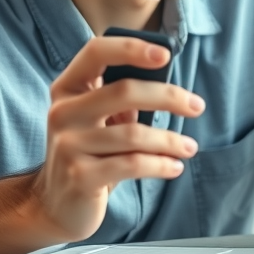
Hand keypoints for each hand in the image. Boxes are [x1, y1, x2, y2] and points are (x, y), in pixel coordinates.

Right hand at [30, 36, 204, 241]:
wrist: (57, 205)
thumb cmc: (90, 153)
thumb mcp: (100, 120)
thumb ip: (124, 99)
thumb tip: (169, 90)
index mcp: (67, 88)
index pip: (96, 52)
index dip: (131, 48)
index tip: (165, 55)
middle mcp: (62, 112)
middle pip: (125, 91)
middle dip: (169, 97)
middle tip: (197, 107)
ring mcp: (68, 145)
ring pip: (134, 134)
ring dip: (170, 140)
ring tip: (189, 147)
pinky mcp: (80, 177)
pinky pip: (132, 164)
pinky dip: (160, 164)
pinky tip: (174, 166)